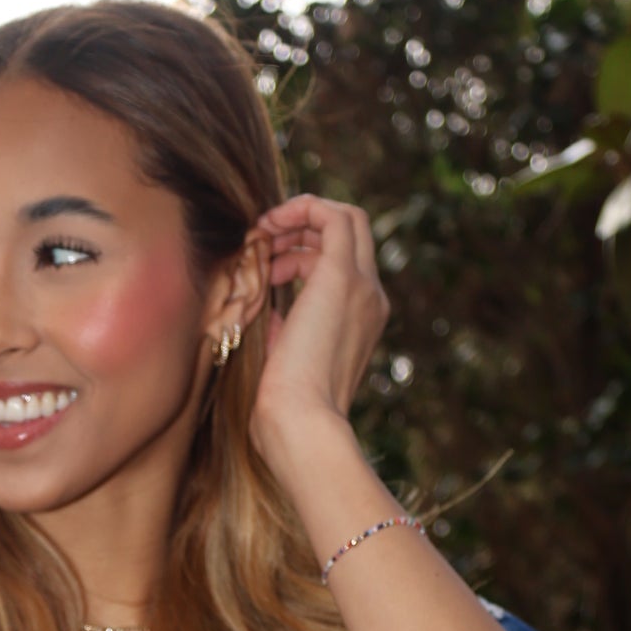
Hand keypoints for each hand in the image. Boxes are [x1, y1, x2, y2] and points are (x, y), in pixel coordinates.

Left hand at [246, 195, 389, 471]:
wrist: (301, 422)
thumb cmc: (285, 407)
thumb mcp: (286, 361)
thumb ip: (285, 330)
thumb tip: (269, 310)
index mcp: (362, 319)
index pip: (344, 263)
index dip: (305, 252)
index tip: (270, 266)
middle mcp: (371, 298)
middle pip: (352, 232)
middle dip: (305, 226)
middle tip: (265, 241)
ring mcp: (362, 286)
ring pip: (346, 218)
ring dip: (298, 218)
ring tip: (259, 238)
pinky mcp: (342, 277)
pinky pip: (331, 215)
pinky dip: (300, 208)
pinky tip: (268, 225)